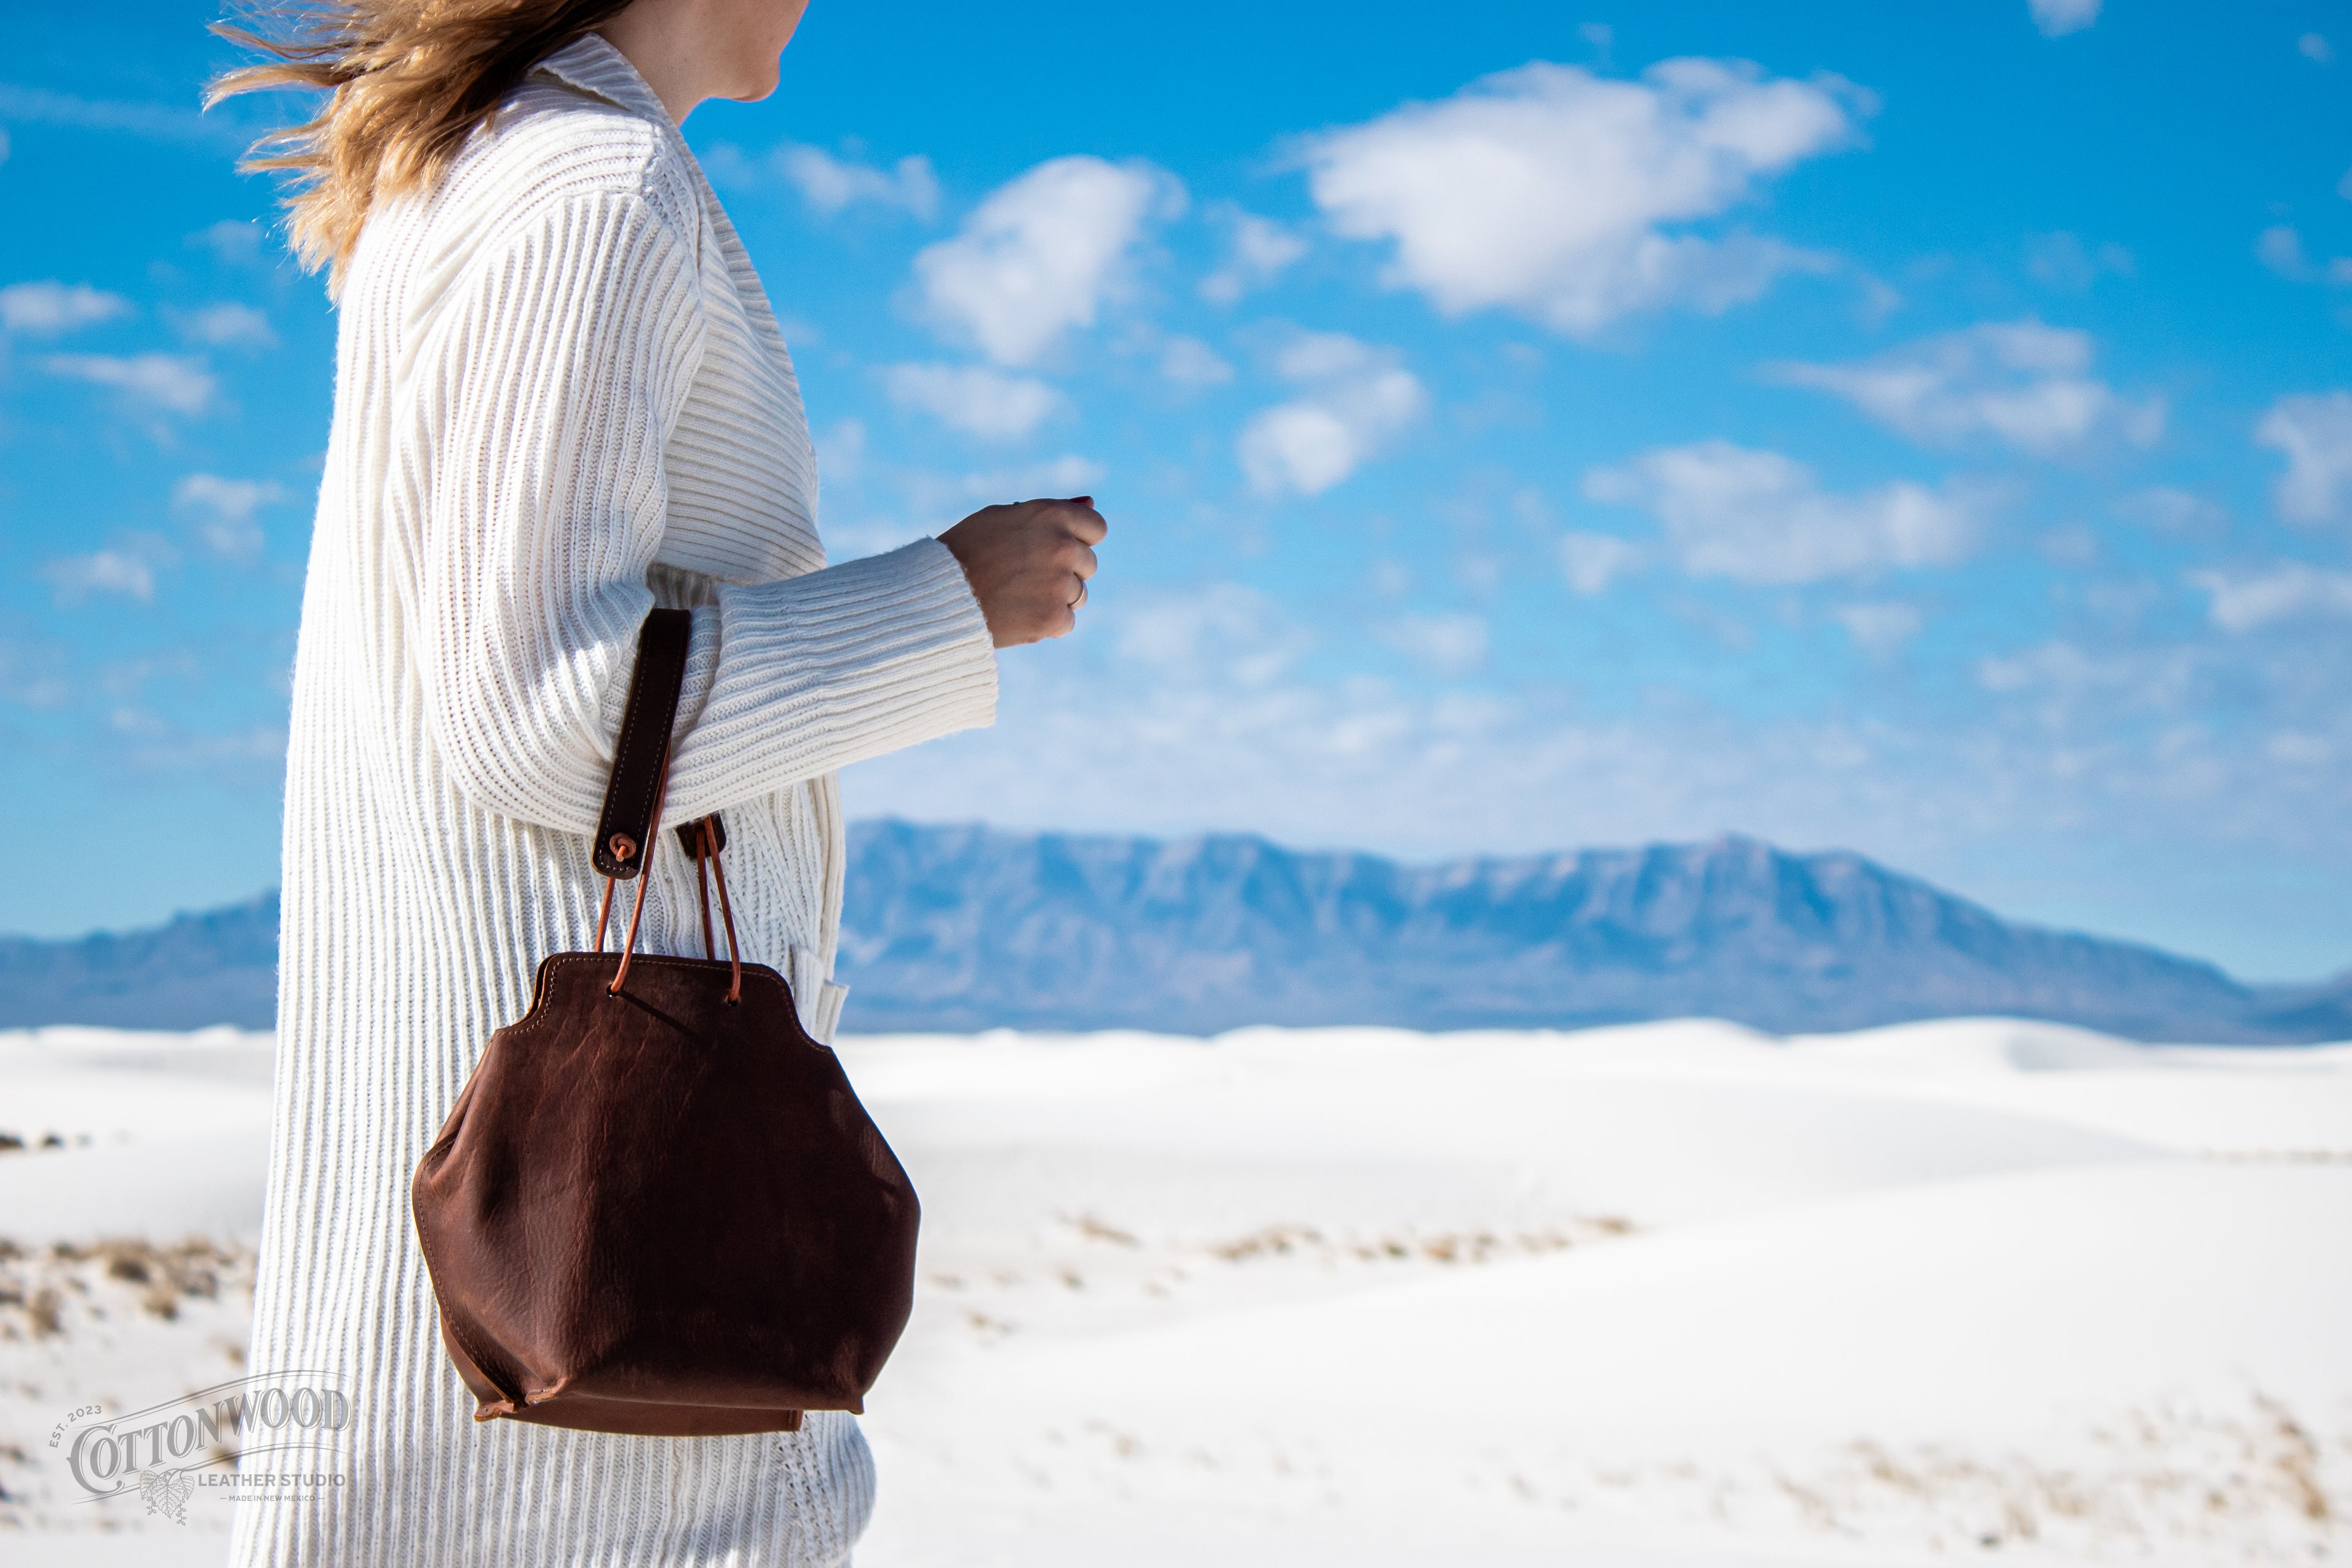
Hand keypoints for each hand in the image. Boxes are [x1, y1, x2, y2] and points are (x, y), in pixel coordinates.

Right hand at [936, 496, 1105, 647]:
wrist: (935, 595)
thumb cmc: (965, 551)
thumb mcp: (1003, 517)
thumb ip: (1050, 512)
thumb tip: (1091, 503)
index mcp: (1051, 515)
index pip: (1096, 528)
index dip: (1077, 540)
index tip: (1054, 550)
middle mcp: (1062, 547)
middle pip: (1089, 564)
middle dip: (1065, 570)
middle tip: (1025, 575)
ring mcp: (1060, 584)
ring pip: (1079, 594)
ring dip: (1057, 597)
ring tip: (1018, 595)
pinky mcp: (1053, 618)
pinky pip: (1066, 622)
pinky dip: (1046, 622)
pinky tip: (1017, 614)